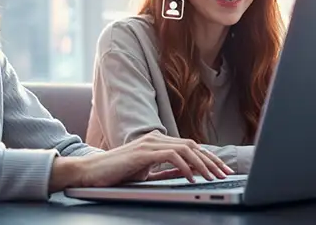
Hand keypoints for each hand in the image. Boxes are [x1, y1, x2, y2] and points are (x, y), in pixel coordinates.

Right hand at [50, 132, 233, 191]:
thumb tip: (187, 174)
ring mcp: (149, 144)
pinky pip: (171, 156)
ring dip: (202, 164)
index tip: (222, 170)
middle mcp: (155, 138)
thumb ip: (164, 170)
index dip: (208, 157)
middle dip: (211, 160)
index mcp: (157, 142)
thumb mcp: (145, 172)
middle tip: (225, 174)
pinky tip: (191, 177)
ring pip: (185, 149)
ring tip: (213, 177)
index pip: (190, 146)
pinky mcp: (142, 153)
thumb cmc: (115, 174)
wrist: (90, 172)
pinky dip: (184, 166)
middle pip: (192, 145)